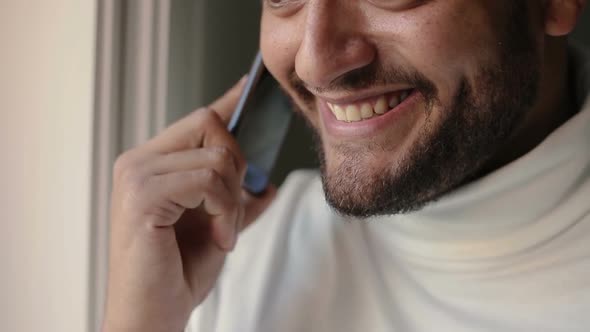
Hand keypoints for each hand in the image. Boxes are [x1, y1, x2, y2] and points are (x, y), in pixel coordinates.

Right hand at [102, 78, 275, 331]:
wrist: (152, 316)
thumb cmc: (177, 274)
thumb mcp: (218, 228)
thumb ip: (237, 200)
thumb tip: (267, 183)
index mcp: (152, 165)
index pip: (196, 121)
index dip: (227, 103)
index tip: (248, 87)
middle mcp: (138, 162)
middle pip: (208, 125)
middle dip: (236, 165)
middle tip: (230, 210)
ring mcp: (136, 175)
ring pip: (215, 156)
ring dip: (232, 200)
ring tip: (222, 233)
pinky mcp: (141, 195)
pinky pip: (209, 181)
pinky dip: (225, 212)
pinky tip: (218, 239)